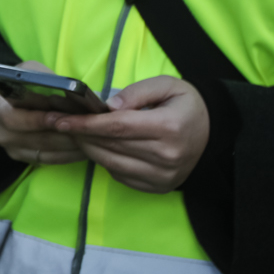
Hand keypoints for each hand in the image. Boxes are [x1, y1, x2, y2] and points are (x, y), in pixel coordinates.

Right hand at [0, 60, 92, 165]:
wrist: (1, 100)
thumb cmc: (19, 82)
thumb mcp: (30, 73)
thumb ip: (47, 84)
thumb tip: (73, 94)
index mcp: (0, 111)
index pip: (22, 119)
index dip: (43, 120)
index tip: (65, 118)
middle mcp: (4, 135)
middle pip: (40, 139)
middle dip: (67, 135)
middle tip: (90, 130)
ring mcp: (14, 149)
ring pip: (48, 152)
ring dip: (72, 147)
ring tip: (93, 139)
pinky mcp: (24, 158)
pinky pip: (50, 160)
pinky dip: (69, 155)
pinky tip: (85, 147)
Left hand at [58, 76, 208, 192]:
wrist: (213, 133)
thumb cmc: (186, 104)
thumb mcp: (167, 85)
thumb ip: (137, 92)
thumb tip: (108, 107)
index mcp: (168, 128)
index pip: (117, 127)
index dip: (86, 124)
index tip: (61, 119)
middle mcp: (166, 156)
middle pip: (111, 147)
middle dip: (81, 135)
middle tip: (59, 123)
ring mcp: (163, 176)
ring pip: (112, 164)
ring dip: (89, 149)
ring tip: (76, 134)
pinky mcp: (159, 187)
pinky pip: (121, 176)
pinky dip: (106, 162)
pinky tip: (100, 147)